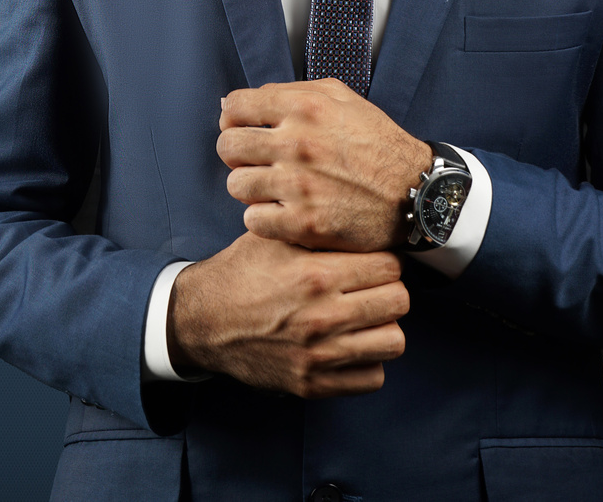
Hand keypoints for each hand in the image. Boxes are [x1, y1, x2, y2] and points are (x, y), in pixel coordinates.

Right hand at [166, 231, 407, 398]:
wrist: (204, 321)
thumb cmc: (242, 273)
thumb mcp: (275, 236)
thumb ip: (317, 228)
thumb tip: (360, 219)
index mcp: (316, 274)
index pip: (389, 265)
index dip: (385, 258)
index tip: (374, 260)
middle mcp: (322, 316)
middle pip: (398, 301)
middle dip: (390, 288)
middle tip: (374, 286)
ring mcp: (319, 356)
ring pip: (394, 341)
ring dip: (385, 325)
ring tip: (368, 315)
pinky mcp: (313, 384)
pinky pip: (372, 378)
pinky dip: (369, 361)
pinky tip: (353, 343)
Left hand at [217, 78, 432, 251]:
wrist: (413, 191)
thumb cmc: (376, 143)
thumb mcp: (340, 98)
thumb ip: (290, 92)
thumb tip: (240, 102)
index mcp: (304, 108)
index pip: (234, 106)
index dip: (233, 118)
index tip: (243, 128)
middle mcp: (297, 144)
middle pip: (227, 146)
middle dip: (237, 153)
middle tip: (256, 160)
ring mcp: (299, 185)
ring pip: (236, 185)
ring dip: (251, 187)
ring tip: (272, 188)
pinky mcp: (303, 223)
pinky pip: (252, 220)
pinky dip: (263, 217)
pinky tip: (282, 211)